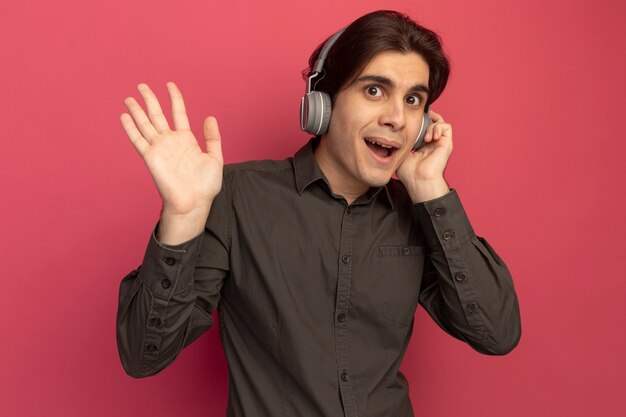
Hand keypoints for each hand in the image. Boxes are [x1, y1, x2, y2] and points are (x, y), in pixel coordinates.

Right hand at [120, 82, 222, 215]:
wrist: (194, 202)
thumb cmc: (205, 185)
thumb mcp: (215, 158)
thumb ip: (212, 137)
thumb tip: (210, 117)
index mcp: (186, 140)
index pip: (178, 113)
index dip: (174, 98)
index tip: (170, 85)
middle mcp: (171, 141)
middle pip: (157, 114)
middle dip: (150, 99)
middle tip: (141, 85)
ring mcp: (159, 148)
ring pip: (145, 124)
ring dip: (136, 111)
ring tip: (129, 98)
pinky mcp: (151, 157)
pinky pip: (138, 140)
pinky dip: (131, 128)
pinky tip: (124, 116)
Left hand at [396, 110, 451, 202]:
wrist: (419, 180)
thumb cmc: (409, 172)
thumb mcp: (401, 152)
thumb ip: (401, 141)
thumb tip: (395, 132)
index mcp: (422, 146)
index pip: (422, 128)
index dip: (418, 122)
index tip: (410, 120)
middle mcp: (432, 144)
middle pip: (432, 122)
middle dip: (426, 118)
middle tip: (419, 120)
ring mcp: (439, 143)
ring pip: (440, 123)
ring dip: (432, 125)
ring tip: (425, 137)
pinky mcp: (446, 144)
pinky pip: (446, 127)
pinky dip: (438, 127)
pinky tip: (430, 138)